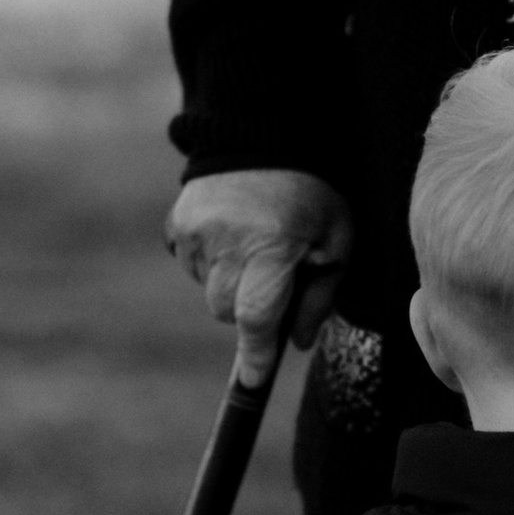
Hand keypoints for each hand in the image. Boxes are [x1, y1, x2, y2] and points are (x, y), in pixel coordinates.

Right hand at [165, 168, 351, 384]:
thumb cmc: (311, 192)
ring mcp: (195, 232)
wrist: (262, 134)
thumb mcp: (337, 239)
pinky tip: (233, 234)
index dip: (256, 351)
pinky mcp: (177, 224)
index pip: (256, 314)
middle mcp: (226, 241)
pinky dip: (212, 263)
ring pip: (209, 290)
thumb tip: (296, 343)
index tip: (254, 379)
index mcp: (270, 245)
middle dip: (249, 310)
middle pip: (227, 310)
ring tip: (255, 247)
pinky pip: (191, 266)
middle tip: (273, 278)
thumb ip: (321, 295)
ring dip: (231, 284)